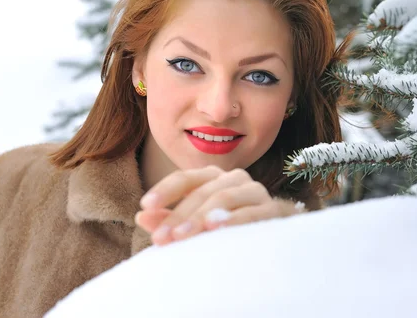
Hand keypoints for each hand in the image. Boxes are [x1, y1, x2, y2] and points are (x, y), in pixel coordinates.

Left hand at [135, 166, 302, 245]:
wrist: (274, 236)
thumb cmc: (227, 228)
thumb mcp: (195, 224)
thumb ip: (170, 220)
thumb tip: (142, 215)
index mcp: (212, 178)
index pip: (185, 178)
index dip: (164, 190)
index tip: (144, 206)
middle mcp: (233, 178)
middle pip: (201, 191)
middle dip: (178, 214)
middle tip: (161, 238)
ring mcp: (254, 191)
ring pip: (224, 197)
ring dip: (201, 217)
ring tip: (183, 234)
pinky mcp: (273, 208)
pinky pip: (252, 211)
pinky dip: (233, 219)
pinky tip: (216, 228)